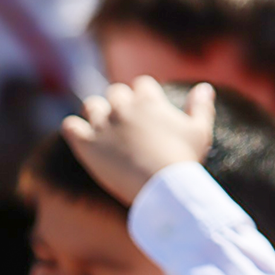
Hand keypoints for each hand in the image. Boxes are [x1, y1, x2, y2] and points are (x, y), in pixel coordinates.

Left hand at [60, 76, 214, 204]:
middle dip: (120, 105)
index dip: (143, 98)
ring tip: (102, 134)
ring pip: (91, 105)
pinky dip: (73, 130)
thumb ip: (201, 107)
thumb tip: (205, 87)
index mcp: (149, 100)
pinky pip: (70, 126)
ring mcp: (103, 124)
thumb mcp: (200, 132)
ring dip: (96, 115)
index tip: (146, 114)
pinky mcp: (87, 144)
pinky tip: (82, 140)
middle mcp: (123, 106)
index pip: (141, 85)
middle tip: (125, 128)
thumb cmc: (184, 162)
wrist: (164, 189)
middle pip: (115, 92)